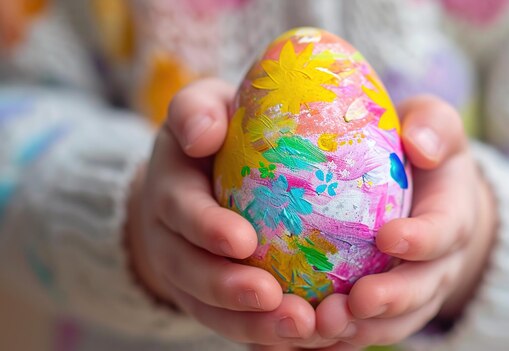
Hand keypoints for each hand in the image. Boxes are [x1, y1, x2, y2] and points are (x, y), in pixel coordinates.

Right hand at [125, 79, 316, 344]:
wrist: (198, 178)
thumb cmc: (215, 137)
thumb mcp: (203, 108)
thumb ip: (196, 111)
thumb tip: (201, 135)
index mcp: (170, 189)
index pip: (179, 210)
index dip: (206, 228)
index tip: (243, 241)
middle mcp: (172, 240)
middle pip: (191, 273)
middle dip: (229, 291)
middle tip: (274, 300)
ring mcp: (190, 275)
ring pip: (212, 310)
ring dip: (252, 325)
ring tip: (300, 330)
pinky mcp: (213, 299)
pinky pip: (234, 324)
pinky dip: (265, 335)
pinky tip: (305, 340)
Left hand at [313, 96, 497, 346]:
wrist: (428, 200)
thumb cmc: (423, 157)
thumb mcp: (434, 126)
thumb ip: (434, 126)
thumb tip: (417, 142)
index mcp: (452, 218)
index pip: (445, 232)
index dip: (422, 239)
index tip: (389, 236)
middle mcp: (437, 265)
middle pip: (420, 291)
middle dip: (390, 300)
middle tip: (355, 302)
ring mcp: (413, 292)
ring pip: (393, 321)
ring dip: (360, 329)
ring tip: (321, 326)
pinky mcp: (386, 308)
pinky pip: (366, 330)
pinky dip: (339, 339)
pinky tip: (304, 336)